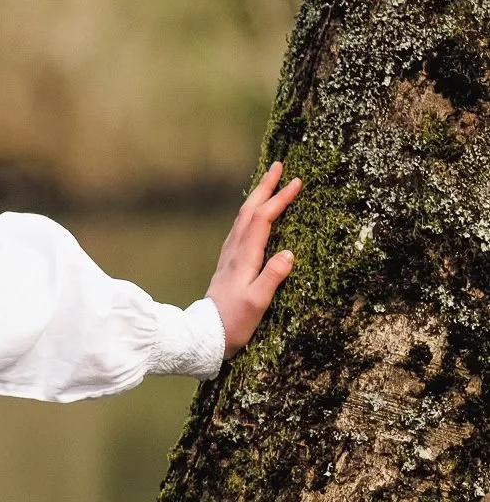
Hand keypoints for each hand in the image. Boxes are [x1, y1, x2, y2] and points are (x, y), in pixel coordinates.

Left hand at [208, 162, 299, 353]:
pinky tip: (254, 215)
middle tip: (278, 165)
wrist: (204, 336)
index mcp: (244, 258)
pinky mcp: (228, 264)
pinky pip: (240, 229)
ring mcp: (229, 257)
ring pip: (243, 218)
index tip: (296, 182)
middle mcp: (234, 252)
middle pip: (249, 211)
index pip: (262, 219)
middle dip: (265, 187)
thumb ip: (272, 278)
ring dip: (257, 197)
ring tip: (269, 182)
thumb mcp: (257, 303)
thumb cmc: (233, 323)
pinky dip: (250, 214)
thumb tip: (289, 253)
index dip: (279, 199)